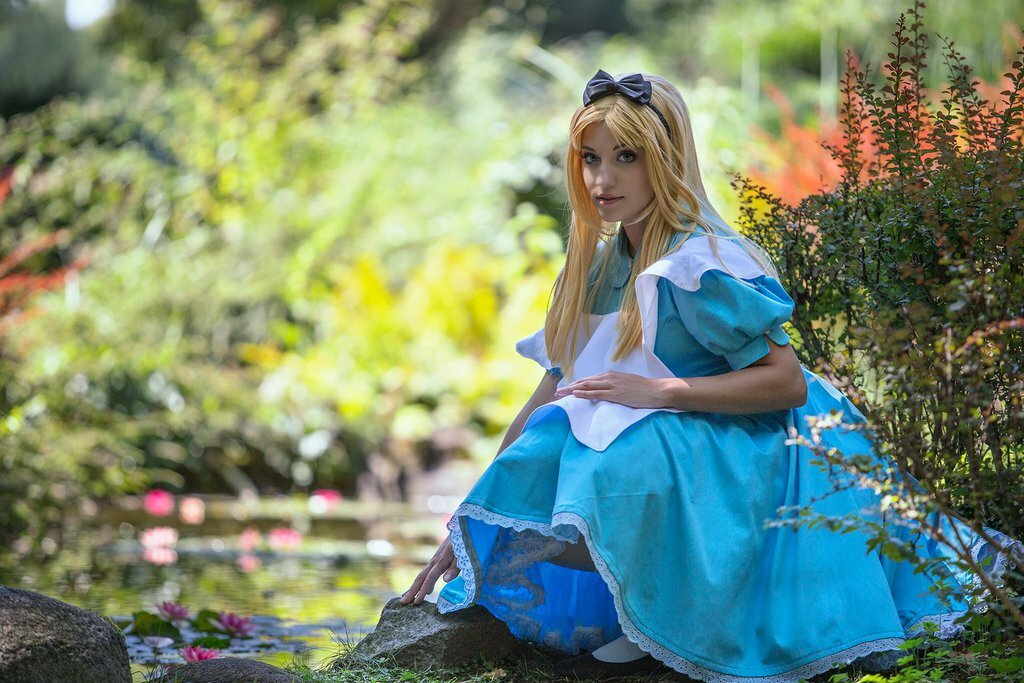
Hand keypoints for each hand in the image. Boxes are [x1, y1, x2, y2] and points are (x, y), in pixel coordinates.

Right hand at [400, 534, 459, 605]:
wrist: (463, 527)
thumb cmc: (465, 541)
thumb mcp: (464, 554)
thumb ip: (455, 567)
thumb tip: (445, 580)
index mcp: (441, 561)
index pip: (430, 578)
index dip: (423, 590)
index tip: (416, 602)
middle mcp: (435, 561)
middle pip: (420, 577)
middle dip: (411, 590)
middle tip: (402, 603)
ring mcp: (435, 559)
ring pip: (422, 575)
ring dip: (414, 587)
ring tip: (407, 598)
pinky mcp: (438, 559)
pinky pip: (428, 573)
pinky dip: (423, 582)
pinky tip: (426, 590)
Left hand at [553, 370, 667, 408]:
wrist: (658, 390)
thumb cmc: (644, 389)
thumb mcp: (626, 384)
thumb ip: (615, 386)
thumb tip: (606, 392)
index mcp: (610, 375)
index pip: (588, 379)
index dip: (575, 384)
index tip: (565, 388)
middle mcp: (609, 378)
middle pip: (584, 381)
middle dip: (569, 386)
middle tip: (556, 392)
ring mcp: (612, 385)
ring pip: (586, 386)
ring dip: (571, 389)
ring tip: (559, 394)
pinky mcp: (616, 394)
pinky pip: (597, 393)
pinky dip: (584, 393)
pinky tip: (575, 394)